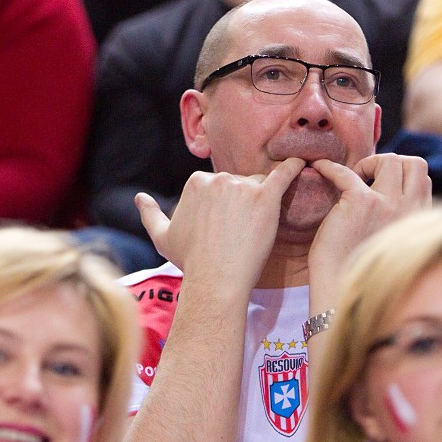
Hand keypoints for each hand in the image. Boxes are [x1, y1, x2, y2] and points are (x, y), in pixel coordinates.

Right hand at [135, 159, 305, 293]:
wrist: (216, 278)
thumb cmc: (191, 260)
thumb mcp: (162, 237)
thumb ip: (149, 214)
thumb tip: (139, 197)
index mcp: (196, 182)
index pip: (220, 185)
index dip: (226, 206)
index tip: (226, 226)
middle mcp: (218, 178)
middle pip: (241, 183)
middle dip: (244, 202)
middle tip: (242, 231)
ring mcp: (242, 186)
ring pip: (260, 185)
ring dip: (262, 201)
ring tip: (257, 227)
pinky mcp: (266, 197)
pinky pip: (284, 175)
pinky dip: (294, 168)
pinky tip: (302, 163)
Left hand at [307, 153, 430, 309]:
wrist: (342, 292)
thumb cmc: (361, 271)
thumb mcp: (390, 241)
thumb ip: (396, 220)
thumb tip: (387, 198)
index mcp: (418, 220)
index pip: (422, 178)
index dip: (401, 174)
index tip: (379, 183)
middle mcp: (409, 210)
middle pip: (414, 163)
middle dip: (391, 162)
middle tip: (367, 177)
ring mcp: (388, 205)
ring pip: (389, 160)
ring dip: (369, 163)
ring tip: (352, 178)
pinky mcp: (361, 203)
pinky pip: (346, 172)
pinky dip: (329, 167)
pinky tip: (319, 168)